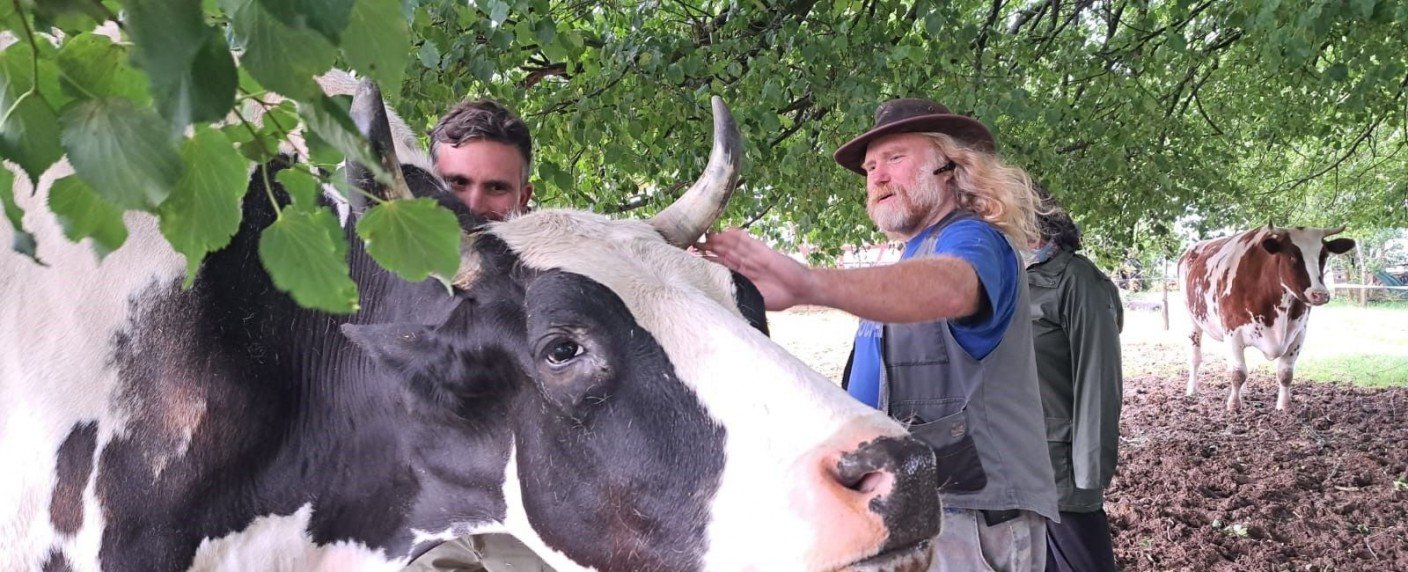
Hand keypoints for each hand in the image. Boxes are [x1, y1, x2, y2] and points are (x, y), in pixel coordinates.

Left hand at [697, 229, 814, 310]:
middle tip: (692, 243)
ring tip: (705, 235)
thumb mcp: (756, 299)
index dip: (707, 262)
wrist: (800, 290)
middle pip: (724, 253)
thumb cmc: (780, 298)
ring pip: (734, 246)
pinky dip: (738, 237)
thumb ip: (741, 295)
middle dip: (709, 248)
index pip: (720, 267)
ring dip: (720, 240)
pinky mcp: (764, 252)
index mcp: (742, 277)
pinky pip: (750, 242)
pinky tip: (727, 231)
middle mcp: (746, 264)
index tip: (691, 258)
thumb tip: (720, 299)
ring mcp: (754, 257)